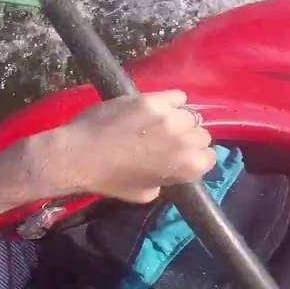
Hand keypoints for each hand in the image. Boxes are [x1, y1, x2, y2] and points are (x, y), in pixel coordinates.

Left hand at [22, 90, 214, 203]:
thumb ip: (166, 178)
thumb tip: (169, 168)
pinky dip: (171, 100)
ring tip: (161, 122)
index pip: (209, 156)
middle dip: (188, 137)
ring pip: (189, 113)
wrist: (81, 155)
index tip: (180, 156)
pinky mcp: (151, 99)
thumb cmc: (110, 180)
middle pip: (201, 133)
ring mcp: (168, 116)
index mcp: (187, 166)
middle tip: (168, 139)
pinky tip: (158, 106)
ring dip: (179, 119)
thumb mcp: (146, 193)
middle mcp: (184, 139)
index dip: (194, 156)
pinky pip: (176, 95)